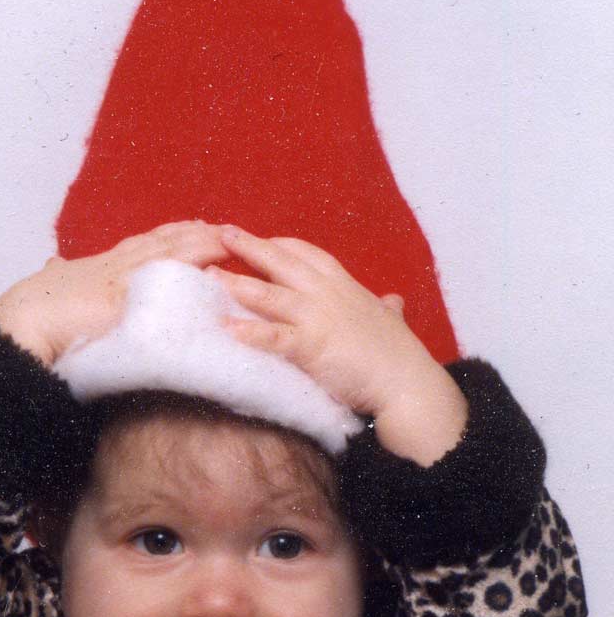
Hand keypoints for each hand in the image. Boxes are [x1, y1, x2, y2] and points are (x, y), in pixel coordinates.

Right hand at [0, 221, 229, 365]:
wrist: (22, 323)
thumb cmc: (30, 313)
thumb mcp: (48, 286)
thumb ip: (57, 276)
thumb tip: (53, 265)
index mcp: (98, 265)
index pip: (141, 244)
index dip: (168, 235)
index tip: (190, 227)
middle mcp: (115, 265)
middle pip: (162, 241)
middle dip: (193, 234)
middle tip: (223, 227)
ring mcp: (124, 280)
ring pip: (170, 252)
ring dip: (201, 244)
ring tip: (229, 239)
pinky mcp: (130, 300)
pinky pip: (168, 282)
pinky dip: (192, 272)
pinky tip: (215, 269)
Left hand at [210, 226, 467, 465]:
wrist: (407, 383)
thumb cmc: (400, 355)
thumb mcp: (393, 321)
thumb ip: (387, 309)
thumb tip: (393, 300)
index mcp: (344, 286)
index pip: (307, 254)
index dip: (281, 245)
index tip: (260, 239)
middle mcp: (328, 295)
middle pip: (282, 263)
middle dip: (250, 246)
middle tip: (220, 233)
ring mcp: (318, 319)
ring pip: (271, 294)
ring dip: (238, 283)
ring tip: (209, 275)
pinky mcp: (312, 347)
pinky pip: (274, 337)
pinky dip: (249, 332)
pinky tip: (226, 328)